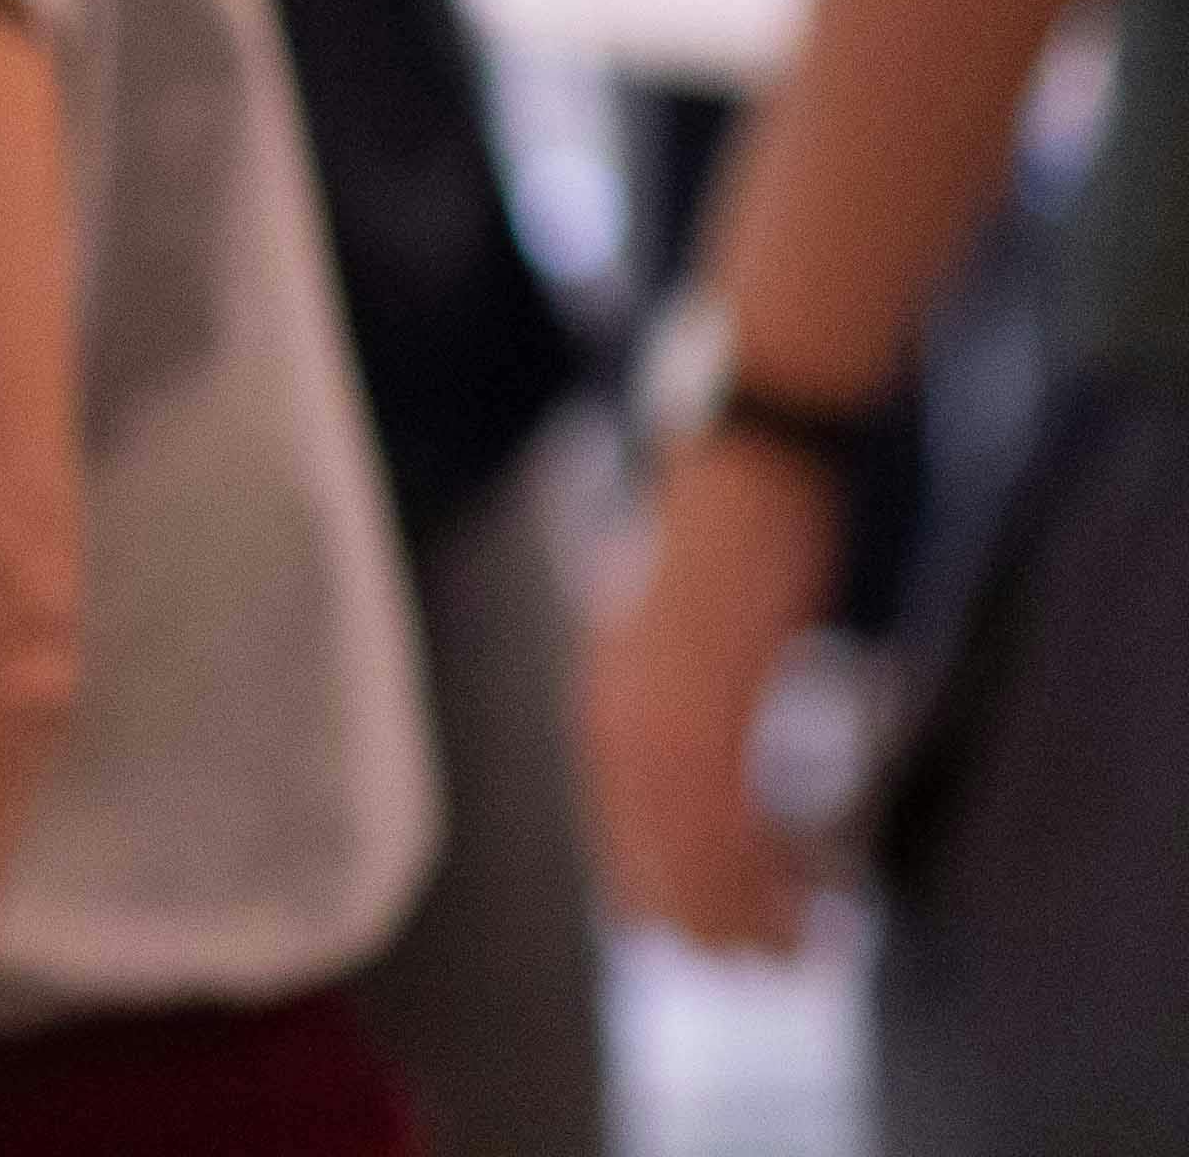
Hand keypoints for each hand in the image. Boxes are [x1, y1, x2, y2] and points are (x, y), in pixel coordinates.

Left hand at [585, 430, 847, 952]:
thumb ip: (685, 705)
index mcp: (601, 692)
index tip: (698, 942)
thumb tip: (716, 776)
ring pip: (693, 846)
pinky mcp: (717, 692)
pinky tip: (822, 886)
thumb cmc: (723, 538)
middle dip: (710, 917)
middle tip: (775, 963)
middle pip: (648, 851)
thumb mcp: (682, 635)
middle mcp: (615, 707)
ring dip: (754, 905)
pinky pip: (733, 806)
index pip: (612, 825)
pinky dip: (775, 858)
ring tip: (811, 946)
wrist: (744, 459)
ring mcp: (660, 700)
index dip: (653, 892)